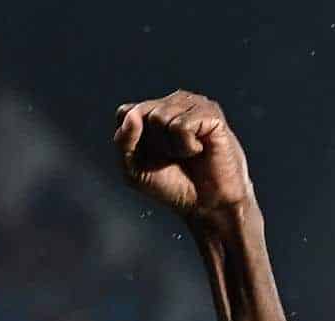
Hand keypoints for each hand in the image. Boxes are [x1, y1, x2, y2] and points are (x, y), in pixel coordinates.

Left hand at [113, 90, 253, 222]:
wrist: (205, 203)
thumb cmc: (171, 184)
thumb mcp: (134, 168)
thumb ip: (124, 141)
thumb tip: (132, 114)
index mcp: (152, 112)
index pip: (125, 113)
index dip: (131, 140)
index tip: (148, 155)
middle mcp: (172, 103)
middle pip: (140, 113)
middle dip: (150, 144)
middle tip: (170, 156)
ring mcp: (192, 104)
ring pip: (159, 117)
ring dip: (169, 146)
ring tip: (186, 153)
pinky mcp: (210, 112)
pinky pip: (180, 125)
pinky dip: (185, 146)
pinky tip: (198, 149)